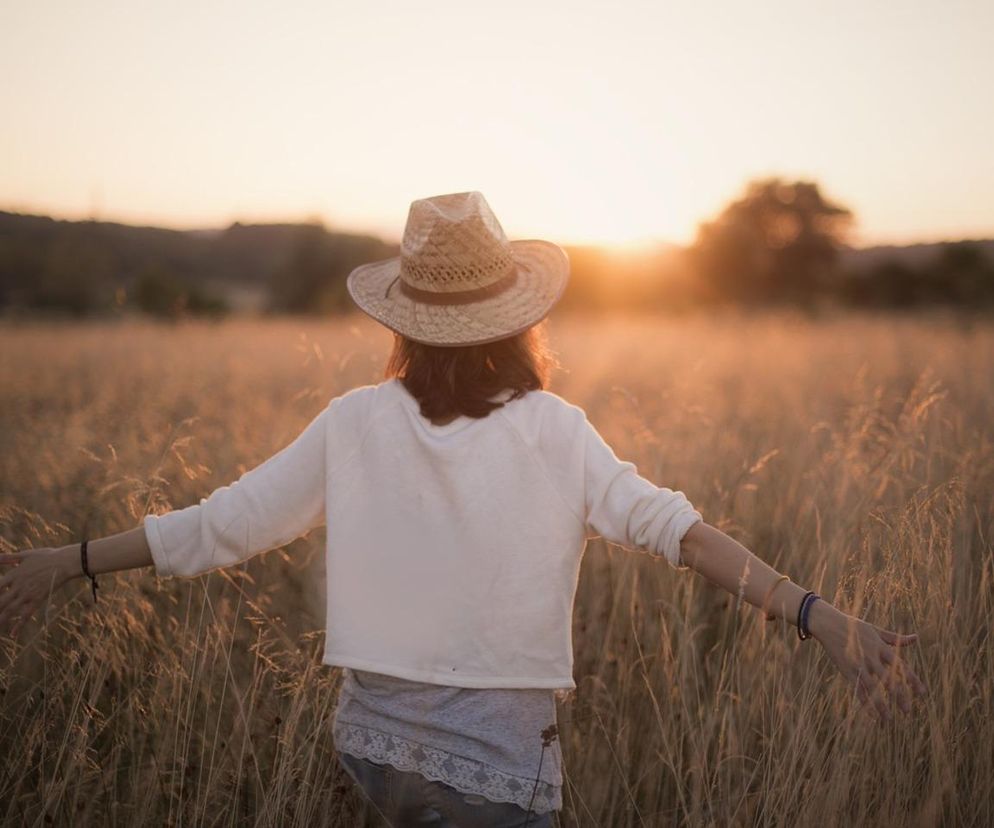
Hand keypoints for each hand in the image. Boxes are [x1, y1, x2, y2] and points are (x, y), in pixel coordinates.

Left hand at [0, 546, 78, 637]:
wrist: (65, 563)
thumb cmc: (47, 557)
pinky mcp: (38, 600)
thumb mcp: (26, 555)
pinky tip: (12, 634)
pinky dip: (19, 625)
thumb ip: (9, 558)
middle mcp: (19, 586)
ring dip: (1, 619)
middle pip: (1, 601)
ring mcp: (28, 594)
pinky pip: (26, 615)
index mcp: (14, 574)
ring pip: (10, 610)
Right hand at [808, 601, 927, 720]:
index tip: (923, 694)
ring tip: (888, 719)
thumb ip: (895, 638)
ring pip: (872, 688)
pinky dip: (864, 702)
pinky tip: (870, 714)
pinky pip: (856, 688)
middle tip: (907, 711)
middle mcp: (871, 657)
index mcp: (880, 647)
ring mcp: (858, 664)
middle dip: (899, 696)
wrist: (828, 624)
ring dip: (881, 704)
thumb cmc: (854, 626)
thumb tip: (916, 637)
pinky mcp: (846, 669)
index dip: (912, 680)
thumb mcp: (875, 630)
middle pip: (888, 680)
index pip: (901, 666)